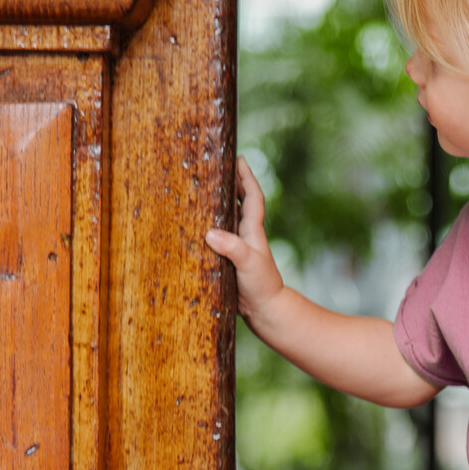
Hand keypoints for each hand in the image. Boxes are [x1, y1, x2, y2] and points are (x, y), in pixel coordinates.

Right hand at [206, 157, 284, 322]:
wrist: (266, 310)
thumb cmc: (261, 286)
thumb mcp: (247, 263)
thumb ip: (232, 247)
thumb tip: (211, 234)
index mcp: (253, 231)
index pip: (252, 197)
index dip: (247, 177)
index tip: (240, 159)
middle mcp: (247, 235)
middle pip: (241, 202)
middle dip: (234, 183)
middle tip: (222, 166)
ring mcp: (240, 247)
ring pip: (230, 218)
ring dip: (222, 202)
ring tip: (209, 188)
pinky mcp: (231, 260)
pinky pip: (221, 235)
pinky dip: (213, 225)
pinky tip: (202, 226)